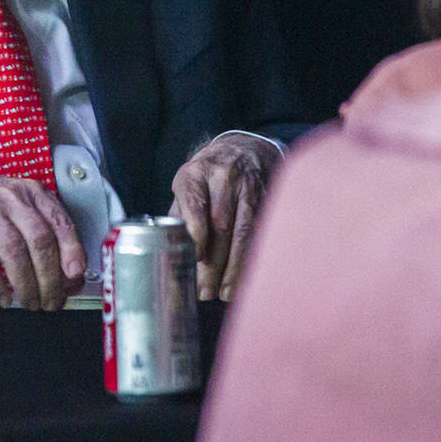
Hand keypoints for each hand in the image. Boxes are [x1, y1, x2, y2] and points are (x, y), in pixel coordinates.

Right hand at [0, 166, 86, 309]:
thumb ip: (45, 233)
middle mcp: (10, 196)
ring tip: (29, 302)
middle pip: (39, 239)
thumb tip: (72, 274)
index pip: (59, 220)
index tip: (75, 274)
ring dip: (25, 283)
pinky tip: (1, 297)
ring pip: (13, 249)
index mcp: (30, 191)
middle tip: (51, 301)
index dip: (71, 250)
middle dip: (49, 277)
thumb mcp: (19, 207)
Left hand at [169, 135, 278, 300]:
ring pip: (245, 232)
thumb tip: (171, 254)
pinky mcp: (269, 199)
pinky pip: (261, 233)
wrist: (245, 148)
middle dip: (213, 263)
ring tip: (225, 292)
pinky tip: (246, 278)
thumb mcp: (189, 184)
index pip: (195, 204)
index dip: (195, 234)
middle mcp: (225, 177)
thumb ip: (182, 215)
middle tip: (205, 291)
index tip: (194, 259)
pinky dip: (253, 259)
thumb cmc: (209, 175)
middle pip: (220, 225)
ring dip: (235, 267)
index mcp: (196, 173)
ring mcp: (250, 187)